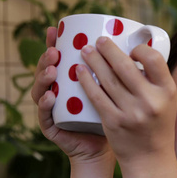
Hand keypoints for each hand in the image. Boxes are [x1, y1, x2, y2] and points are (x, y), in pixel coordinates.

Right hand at [31, 27, 113, 164]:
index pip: (59, 59)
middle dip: (47, 58)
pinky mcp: (52, 127)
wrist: (108, 148)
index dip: (53, 43)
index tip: (55, 29)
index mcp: (71, 81)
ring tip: (53, 69)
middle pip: (46, 70)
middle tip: (55, 50)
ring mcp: (53, 109)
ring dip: (44, 77)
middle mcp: (58, 92)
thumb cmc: (115, 116)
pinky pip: (44, 115)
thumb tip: (135, 44)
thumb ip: (118, 72)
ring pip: (41, 89)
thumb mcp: (117, 90)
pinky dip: (45, 104)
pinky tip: (51, 95)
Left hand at [76, 37, 176, 166]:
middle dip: (108, 49)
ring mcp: (131, 112)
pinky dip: (86, 81)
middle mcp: (150, 101)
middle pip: (125, 66)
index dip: (139, 49)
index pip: (154, 59)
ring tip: (85, 50)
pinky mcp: (113, 122)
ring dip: (94, 61)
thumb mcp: (167, 100)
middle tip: (98, 40)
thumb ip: (155, 80)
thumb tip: (136, 53)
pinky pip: (97, 96)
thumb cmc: (158, 124)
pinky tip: (80, 71)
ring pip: (108, 79)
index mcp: (167, 91)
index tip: (129, 48)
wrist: (150, 157)